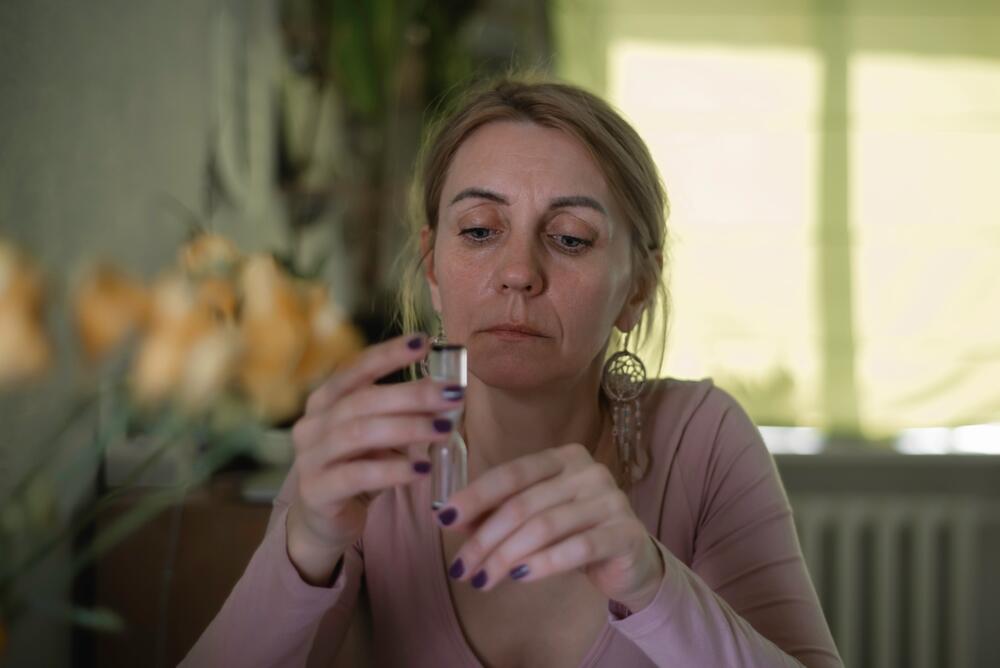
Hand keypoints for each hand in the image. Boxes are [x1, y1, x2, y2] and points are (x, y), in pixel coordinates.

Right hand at [286, 333, 463, 583]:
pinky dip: (392, 470)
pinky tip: (421, 469)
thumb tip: (448, 395)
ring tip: (444, 429)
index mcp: (325, 401)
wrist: (322, 521)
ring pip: (359, 434)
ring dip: (407, 429)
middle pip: (363, 400)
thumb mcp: (376, 436)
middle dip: (412, 395)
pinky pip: (357, 475)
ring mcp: (309, 458)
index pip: (355, 369)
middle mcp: (312, 424)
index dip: (388, 354)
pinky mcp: (316, 492)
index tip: (424, 343)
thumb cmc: (356, 468)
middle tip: (452, 394)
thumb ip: (400, 415)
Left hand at [436, 443, 663, 611]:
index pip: (511, 473)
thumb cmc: (574, 534)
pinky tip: (520, 578)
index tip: (443, 519)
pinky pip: (578, 547)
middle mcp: (588, 471)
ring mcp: (611, 499)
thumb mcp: (533, 519)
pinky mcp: (625, 532)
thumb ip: (496, 514)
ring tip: (482, 580)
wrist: (630, 560)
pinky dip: (544, 563)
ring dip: (506, 556)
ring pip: (545, 526)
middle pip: (524, 504)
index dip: (474, 496)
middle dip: (485, 539)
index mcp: (563, 457)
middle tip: (460, 569)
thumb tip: (447, 516)